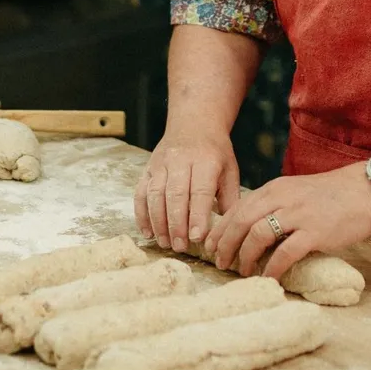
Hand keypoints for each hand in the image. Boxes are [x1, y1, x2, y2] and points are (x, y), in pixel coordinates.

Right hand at [133, 127, 239, 253]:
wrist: (194, 123)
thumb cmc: (215, 152)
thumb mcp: (230, 170)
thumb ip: (229, 199)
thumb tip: (229, 230)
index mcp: (205, 161)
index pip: (200, 191)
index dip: (197, 215)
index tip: (197, 237)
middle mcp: (180, 161)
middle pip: (175, 194)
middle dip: (176, 223)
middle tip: (179, 246)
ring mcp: (161, 164)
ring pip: (155, 195)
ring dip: (158, 222)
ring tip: (164, 242)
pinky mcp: (148, 168)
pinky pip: (141, 192)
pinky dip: (142, 213)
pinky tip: (147, 231)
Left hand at [204, 167, 370, 279]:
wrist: (365, 191)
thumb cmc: (331, 196)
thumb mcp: (295, 192)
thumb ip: (274, 205)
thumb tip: (250, 229)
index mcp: (273, 189)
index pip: (237, 208)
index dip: (220, 229)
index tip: (211, 246)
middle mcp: (281, 198)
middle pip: (240, 221)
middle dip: (225, 244)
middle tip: (219, 262)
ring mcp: (297, 214)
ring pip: (257, 235)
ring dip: (245, 256)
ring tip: (242, 271)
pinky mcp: (314, 232)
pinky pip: (285, 252)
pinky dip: (273, 267)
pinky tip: (269, 278)